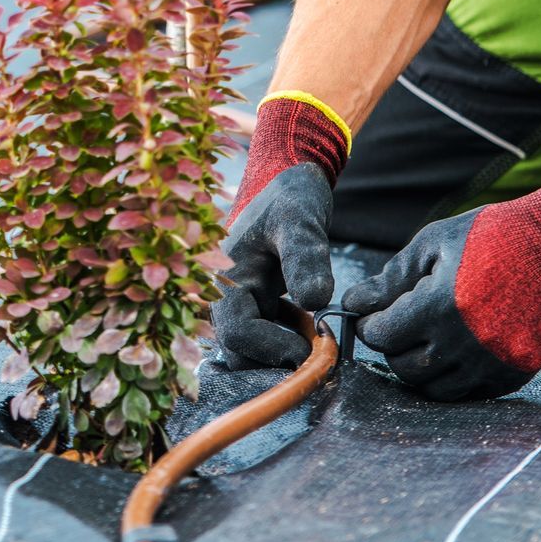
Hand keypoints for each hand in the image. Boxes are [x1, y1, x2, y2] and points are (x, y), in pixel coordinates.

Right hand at [212, 93, 350, 368]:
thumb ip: (306, 259)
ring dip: (282, 353)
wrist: (286, 182)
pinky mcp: (250, 308)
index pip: (237, 332)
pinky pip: (261, 343)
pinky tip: (306, 322)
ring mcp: (236, 304)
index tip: (311, 347)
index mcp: (224, 276)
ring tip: (313, 330)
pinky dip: (285, 343)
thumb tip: (316, 302)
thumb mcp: (300, 221)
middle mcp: (222, 297)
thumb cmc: (289, 198)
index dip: (273, 347)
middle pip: (238, 353)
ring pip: (249, 354)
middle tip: (318, 346)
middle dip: (277, 359)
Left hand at [341, 165, 540, 399]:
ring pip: (435, 388)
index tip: (374, 315)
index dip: (371, 326)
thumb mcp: (432, 244)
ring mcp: (492, 363)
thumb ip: (391, 279)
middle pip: (404, 368)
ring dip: (421, 367)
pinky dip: (454, 377)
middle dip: (393, 348)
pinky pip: (470, 393)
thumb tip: (354, 303)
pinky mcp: (514, 373)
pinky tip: (454, 351)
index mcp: (438, 307)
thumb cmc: (487, 236)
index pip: (382, 337)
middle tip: (399, 326)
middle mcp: (464, 343)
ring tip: (426, 339)